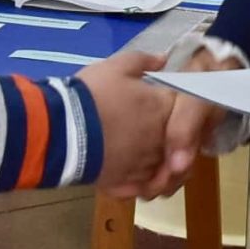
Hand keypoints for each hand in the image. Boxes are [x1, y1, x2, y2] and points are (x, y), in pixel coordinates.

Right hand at [78, 47, 179, 198]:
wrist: (62, 130)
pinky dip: (144, 185)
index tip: (167, 109)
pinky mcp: (128, 185)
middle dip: (173, 139)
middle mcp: (162, 140)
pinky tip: (134, 178)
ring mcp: (146, 165)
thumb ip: (143, 61)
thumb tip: (163, 60)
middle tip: (155, 134)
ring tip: (145, 158)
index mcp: (163, 109)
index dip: (178, 110)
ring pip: (165, 170)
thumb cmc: (92, 95)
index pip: (187, 109)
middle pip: (180, 143)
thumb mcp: (116, 66)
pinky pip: (146, 188)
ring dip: (161, 165)